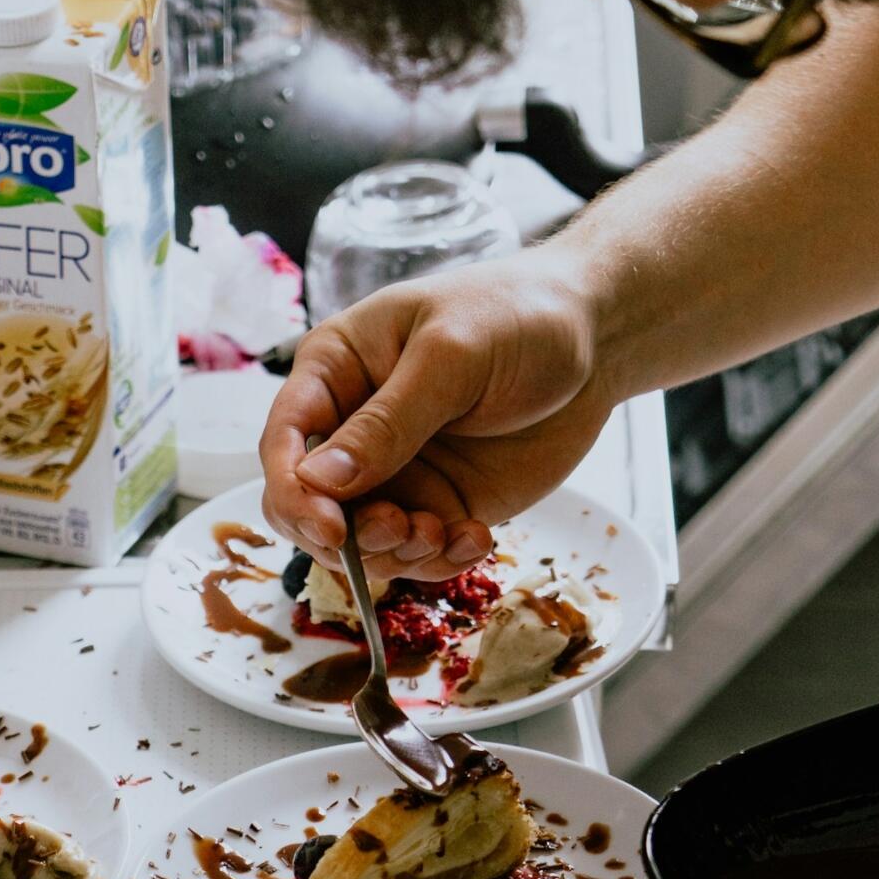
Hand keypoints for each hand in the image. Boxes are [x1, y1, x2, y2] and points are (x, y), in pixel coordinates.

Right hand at [259, 253, 614, 580]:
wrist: (593, 339)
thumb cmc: (517, 316)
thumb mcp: (451, 357)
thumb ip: (388, 421)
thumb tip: (320, 481)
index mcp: (335, 371)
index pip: (285, 443)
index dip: (295, 493)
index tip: (333, 528)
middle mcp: (352, 428)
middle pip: (308, 507)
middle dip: (347, 536)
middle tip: (404, 528)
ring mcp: (395, 472)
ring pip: (359, 544)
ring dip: (395, 555)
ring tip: (444, 532)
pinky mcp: (437, 503)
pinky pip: (415, 555)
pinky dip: (439, 562)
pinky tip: (476, 537)